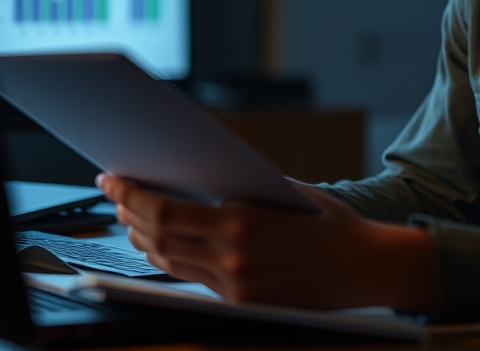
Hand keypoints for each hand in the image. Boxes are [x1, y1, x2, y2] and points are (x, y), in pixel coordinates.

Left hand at [95, 174, 434, 312]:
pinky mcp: (240, 302)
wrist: (366, 267)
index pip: (165, 210)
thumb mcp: (284, 192)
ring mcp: (234, 285)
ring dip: (142, 238)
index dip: (132, 196)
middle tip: (113, 193)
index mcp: (241, 223)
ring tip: (129, 217)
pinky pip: (192, 278)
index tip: (114, 179)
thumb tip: (196, 179)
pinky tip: (161, 242)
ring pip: (168, 261)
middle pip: (157, 238)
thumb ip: (239, 190)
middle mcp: (231, 258)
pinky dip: (170, 257)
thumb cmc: (331, 223)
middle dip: (128, 213)